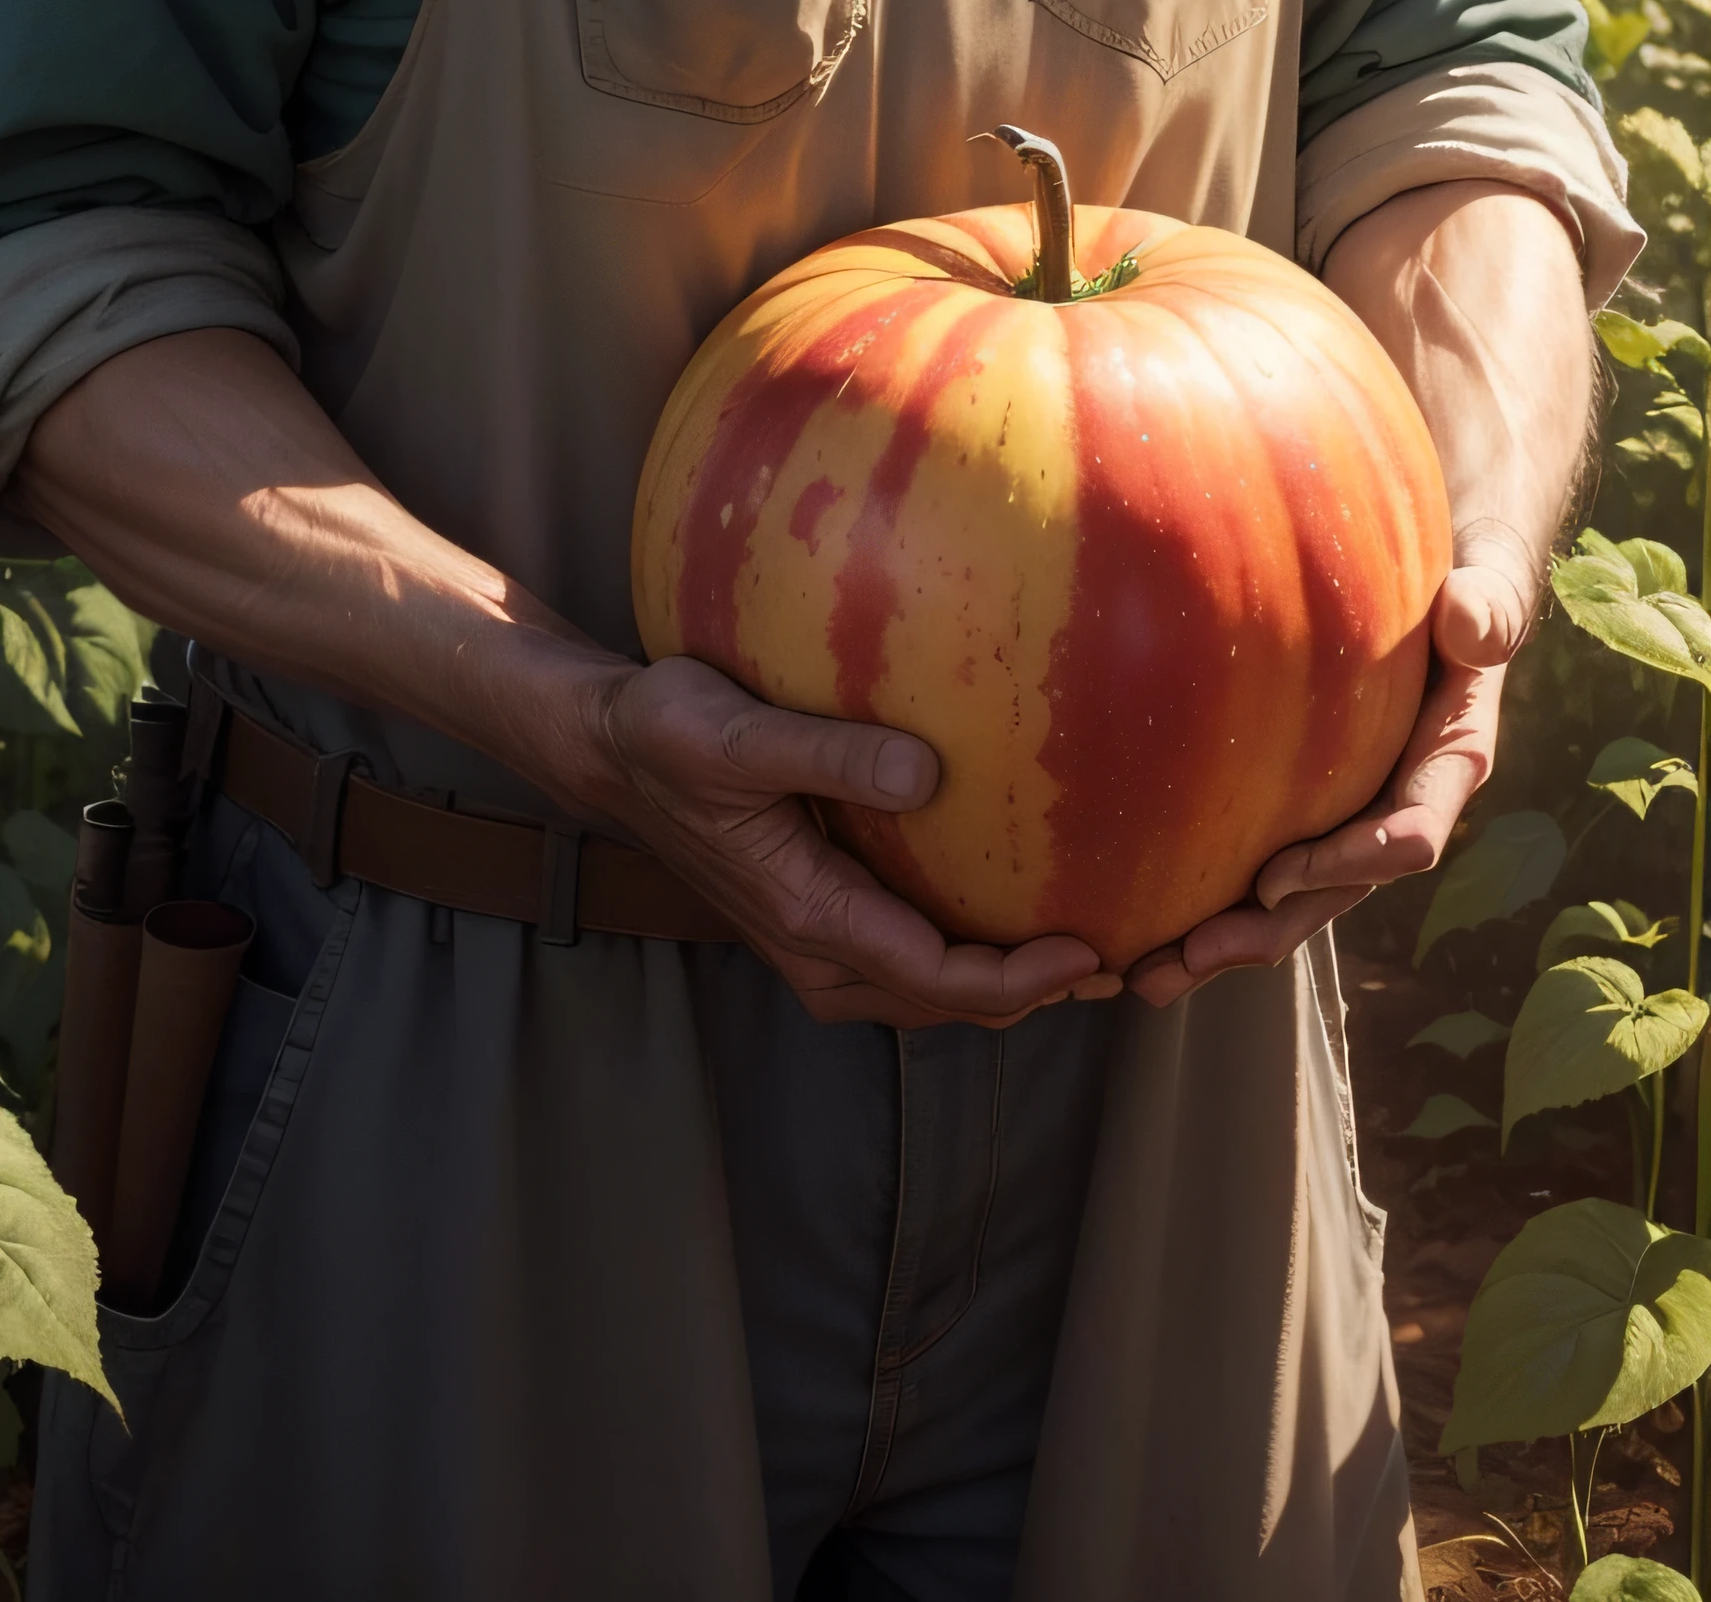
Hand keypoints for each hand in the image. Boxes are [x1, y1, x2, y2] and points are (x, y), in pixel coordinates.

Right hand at [575, 653, 1118, 1027]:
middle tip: (1125, 960)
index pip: (938, 979)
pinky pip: (906, 957)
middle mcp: (815, 949)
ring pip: (927, 991)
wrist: (610, 747)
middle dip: (1033, 995)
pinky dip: (965, 956)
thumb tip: (928, 772)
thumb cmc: (670, 732)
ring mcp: (812, 940)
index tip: (1092, 951)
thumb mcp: (741, 734)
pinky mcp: (814, 913)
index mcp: (808, 914)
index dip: (1021, 980)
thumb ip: (832, 754)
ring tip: (1086, 949)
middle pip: (945, 1003)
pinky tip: (1007, 906)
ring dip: (1003, 984)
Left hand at [1122, 558, 1521, 1008]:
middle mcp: (1401, 798)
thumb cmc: (1462, 575)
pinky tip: (1147, 918)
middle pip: (1339, 889)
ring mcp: (1352, 802)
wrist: (1446, 573)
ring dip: (1228, 937)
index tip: (1276, 875)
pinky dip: (1214, 889)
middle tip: (1188, 956)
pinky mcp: (1309, 791)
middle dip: (1268, 931)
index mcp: (1448, 761)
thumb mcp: (1483, 582)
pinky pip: (1265, 851)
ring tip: (1150, 973)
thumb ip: (1488, 606)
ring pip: (1296, 892)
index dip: (1348, 864)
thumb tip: (1471, 626)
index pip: (1409, 834)